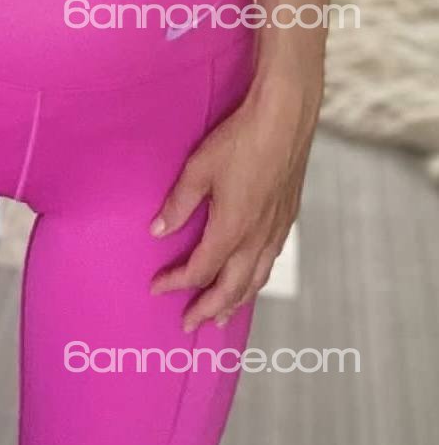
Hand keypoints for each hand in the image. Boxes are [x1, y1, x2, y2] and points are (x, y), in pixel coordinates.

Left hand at [147, 73, 320, 329]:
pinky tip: (252, 276)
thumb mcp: (199, 168)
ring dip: (236, 301)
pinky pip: (270, 261)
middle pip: (231, 288)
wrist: (286, 119)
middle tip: (189, 325)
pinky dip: (256, 279)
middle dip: (208, 309)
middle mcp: (256, 238)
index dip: (176, 282)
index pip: (200, 270)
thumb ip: (179, 203)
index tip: (157, 288)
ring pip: (255, 280)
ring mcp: (275, 229)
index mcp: (231, 229)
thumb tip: (157, 231)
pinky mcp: (287, 217)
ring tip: (222, 316)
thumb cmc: (240, 139)